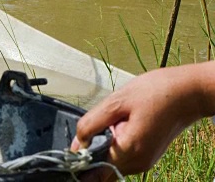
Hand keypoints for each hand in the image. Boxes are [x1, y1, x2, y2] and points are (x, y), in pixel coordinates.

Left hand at [71, 65, 204, 178]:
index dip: (81, 159)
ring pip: (111, 163)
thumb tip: (76, 144)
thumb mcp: (116, 102)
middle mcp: (138, 163)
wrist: (188, 92)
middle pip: (102, 168)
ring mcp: (144, 162)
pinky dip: (116, 145)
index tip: (77, 144)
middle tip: (102, 124)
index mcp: (129, 151)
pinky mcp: (147, 156)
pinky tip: (123, 125)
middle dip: (93, 150)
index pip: (94, 170)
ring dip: (106, 147)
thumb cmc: (157, 92)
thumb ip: (91, 124)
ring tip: (117, 121)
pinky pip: (122, 157)